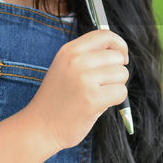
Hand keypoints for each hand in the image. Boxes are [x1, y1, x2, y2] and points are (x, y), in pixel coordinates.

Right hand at [25, 30, 128, 150]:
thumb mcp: (66, 68)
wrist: (40, 126)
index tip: (121, 58)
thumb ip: (88, 56)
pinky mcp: (92, 99)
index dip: (120, 45)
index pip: (105, 35)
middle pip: (117, 57)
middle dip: (116, 72)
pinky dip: (116, 100)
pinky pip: (121, 92)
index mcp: (69, 50)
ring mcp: (84, 79)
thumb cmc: (58, 99)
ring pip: (122, 74)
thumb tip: (120, 53)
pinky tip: (99, 104)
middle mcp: (76, 61)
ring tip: (97, 95)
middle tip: (101, 85)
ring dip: (116, 86)